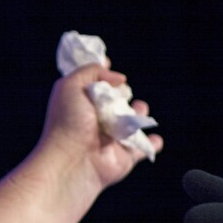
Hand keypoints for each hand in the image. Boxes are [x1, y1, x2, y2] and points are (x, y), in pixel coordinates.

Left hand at [38, 62, 163, 190]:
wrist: (72, 160)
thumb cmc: (67, 123)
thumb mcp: (71, 85)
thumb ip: (93, 71)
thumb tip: (120, 79)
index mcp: (79, 102)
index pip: (92, 83)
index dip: (101, 73)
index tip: (108, 61)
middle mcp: (95, 118)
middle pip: (117, 98)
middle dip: (122, 92)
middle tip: (119, 93)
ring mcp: (111, 136)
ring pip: (133, 119)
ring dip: (139, 111)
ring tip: (135, 109)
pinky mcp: (125, 154)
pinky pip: (144, 147)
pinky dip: (152, 141)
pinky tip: (155, 138)